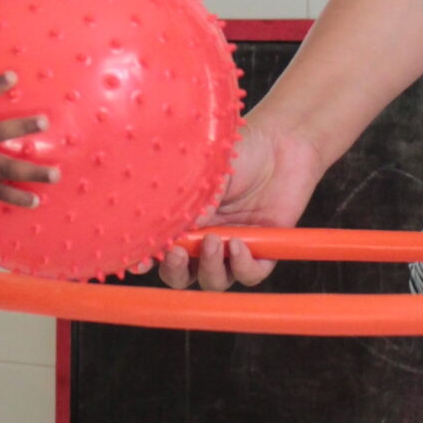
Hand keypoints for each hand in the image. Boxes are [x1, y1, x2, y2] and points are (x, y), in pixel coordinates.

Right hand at [158, 114, 324, 290]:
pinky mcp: (265, 250)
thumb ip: (187, 206)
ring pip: (214, 280)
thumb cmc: (242, 150)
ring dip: (210, 268)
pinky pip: (249, 275)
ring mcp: (235, 245)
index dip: (148, 259)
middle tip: (177, 253)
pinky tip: (239, 245)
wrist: (284, 142)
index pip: (161, 249)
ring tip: (214, 241)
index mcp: (186, 218)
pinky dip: (242, 267)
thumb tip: (168, 234)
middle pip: (183, 274)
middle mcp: (207, 236)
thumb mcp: (204, 173)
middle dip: (175, 271)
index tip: (139, 262)